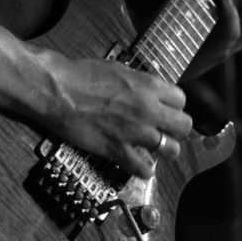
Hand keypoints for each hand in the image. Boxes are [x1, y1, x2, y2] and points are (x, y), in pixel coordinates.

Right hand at [37, 55, 192, 178]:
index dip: (174, 107)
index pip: (181, 101)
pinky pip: (142, 168)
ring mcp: (134, 131)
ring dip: (166, 150)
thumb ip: (140, 83)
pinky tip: (142, 168)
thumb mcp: (119, 70)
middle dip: (177, 130)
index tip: (166, 111)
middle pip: (184, 126)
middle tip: (167, 131)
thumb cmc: (83, 75)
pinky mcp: (117, 149)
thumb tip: (149, 91)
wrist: (58, 90)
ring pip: (170, 149)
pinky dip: (144, 170)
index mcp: (149, 86)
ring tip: (158, 150)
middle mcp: (148, 110)